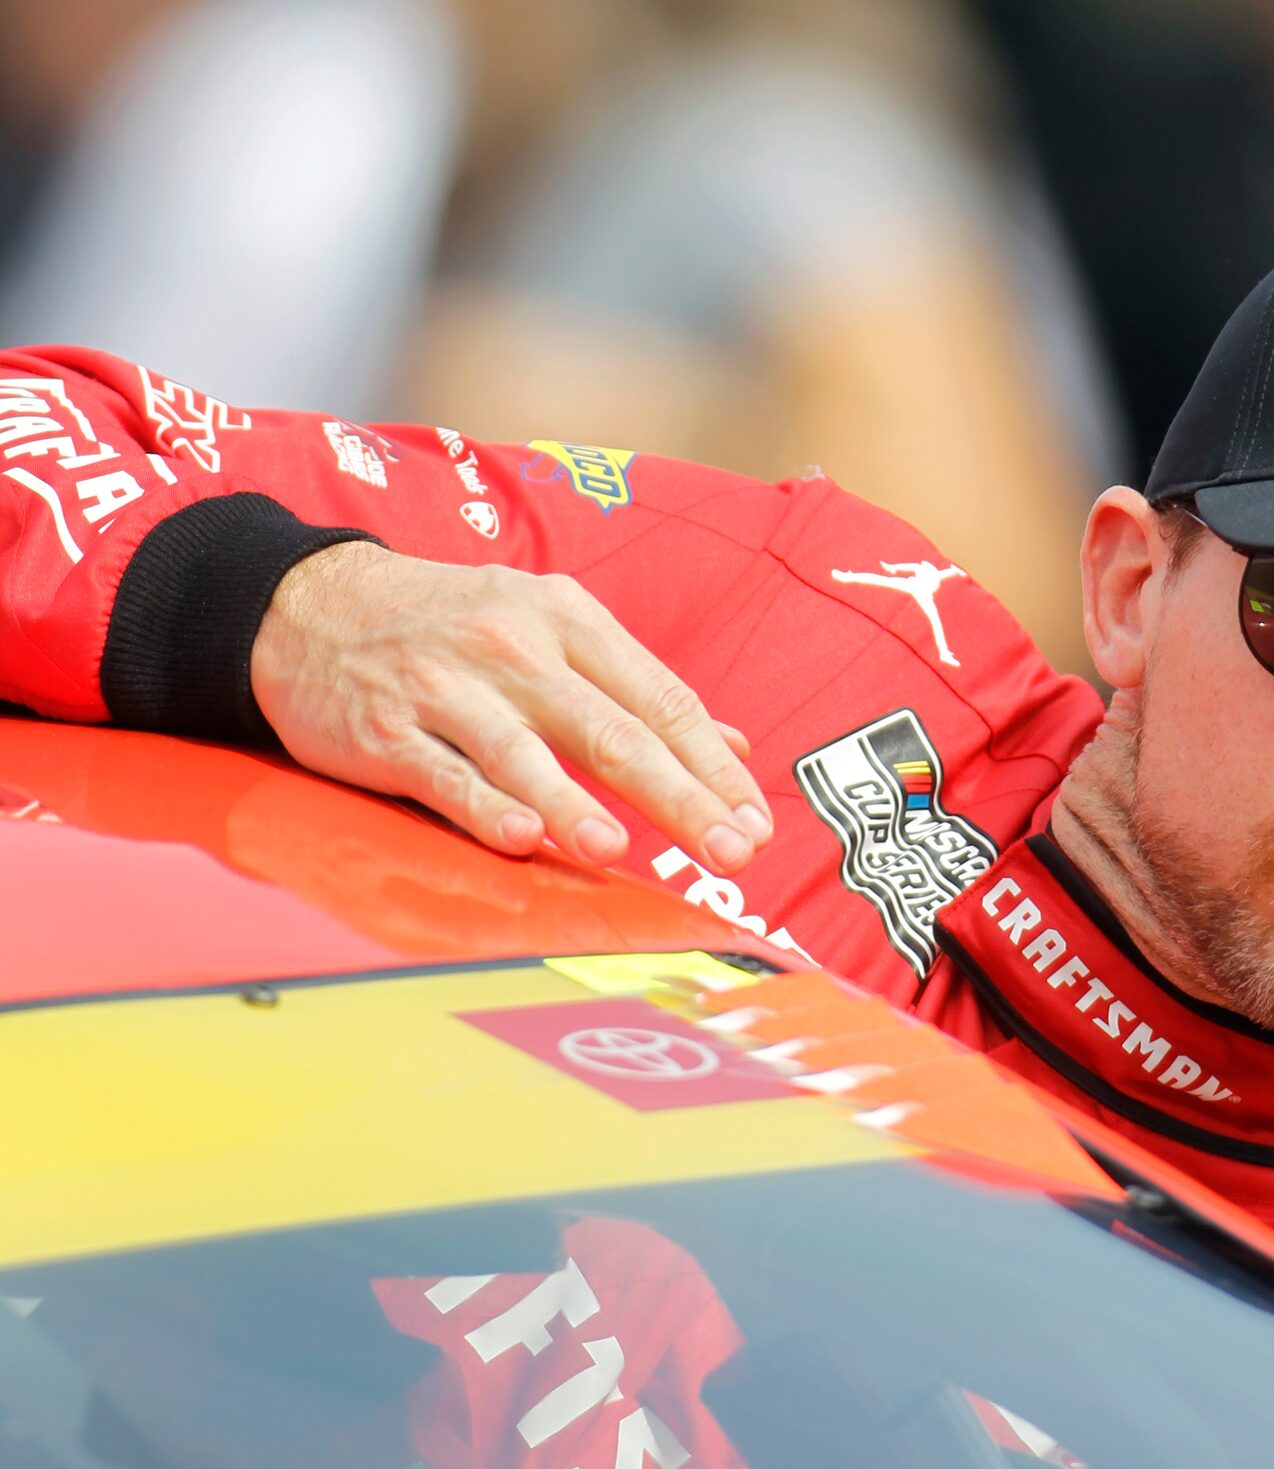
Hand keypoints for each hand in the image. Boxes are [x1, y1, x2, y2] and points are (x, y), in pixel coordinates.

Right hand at [251, 542, 772, 870]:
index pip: (660, 699)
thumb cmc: (452, 628)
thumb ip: (638, 692)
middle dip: (678, 795)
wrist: (309, 605)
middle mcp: (514, 648)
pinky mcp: (387, 732)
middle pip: (610, 731)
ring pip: (524, 753)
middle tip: (728, 849)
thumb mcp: (551, 630)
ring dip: (574, 804)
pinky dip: (484, 808)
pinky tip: (522, 839)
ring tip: (619, 848)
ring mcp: (447, 689)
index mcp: (568, 620)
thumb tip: (732, 746)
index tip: (754, 821)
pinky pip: (444, 776)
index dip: (712, 766)